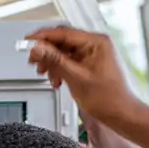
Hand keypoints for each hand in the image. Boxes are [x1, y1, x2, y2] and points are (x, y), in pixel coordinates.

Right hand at [23, 25, 140, 123]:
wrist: (120, 114)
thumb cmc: (108, 98)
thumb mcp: (76, 78)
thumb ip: (55, 60)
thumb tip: (38, 48)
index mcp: (96, 42)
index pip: (63, 32)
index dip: (42, 37)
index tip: (28, 41)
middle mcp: (95, 44)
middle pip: (62, 41)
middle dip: (46, 52)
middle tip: (33, 60)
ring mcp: (92, 54)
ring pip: (63, 52)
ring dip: (52, 62)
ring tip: (46, 73)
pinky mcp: (89, 64)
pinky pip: (69, 61)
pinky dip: (59, 69)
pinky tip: (56, 79)